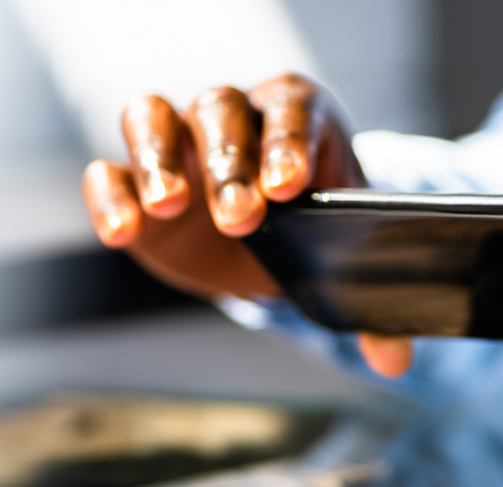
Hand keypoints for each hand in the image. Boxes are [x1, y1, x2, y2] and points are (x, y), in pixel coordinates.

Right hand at [81, 73, 364, 298]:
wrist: (266, 239)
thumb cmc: (308, 227)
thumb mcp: (342, 255)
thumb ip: (368, 306)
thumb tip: (394, 360)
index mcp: (294, 114)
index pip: (290, 111)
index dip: (289, 142)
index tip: (290, 186)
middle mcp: (231, 113)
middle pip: (221, 112)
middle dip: (230, 164)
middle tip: (241, 218)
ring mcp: (175, 139)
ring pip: (151, 116)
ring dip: (157, 159)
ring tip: (169, 206)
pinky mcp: (131, 179)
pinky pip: (107, 171)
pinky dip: (108, 197)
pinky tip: (121, 232)